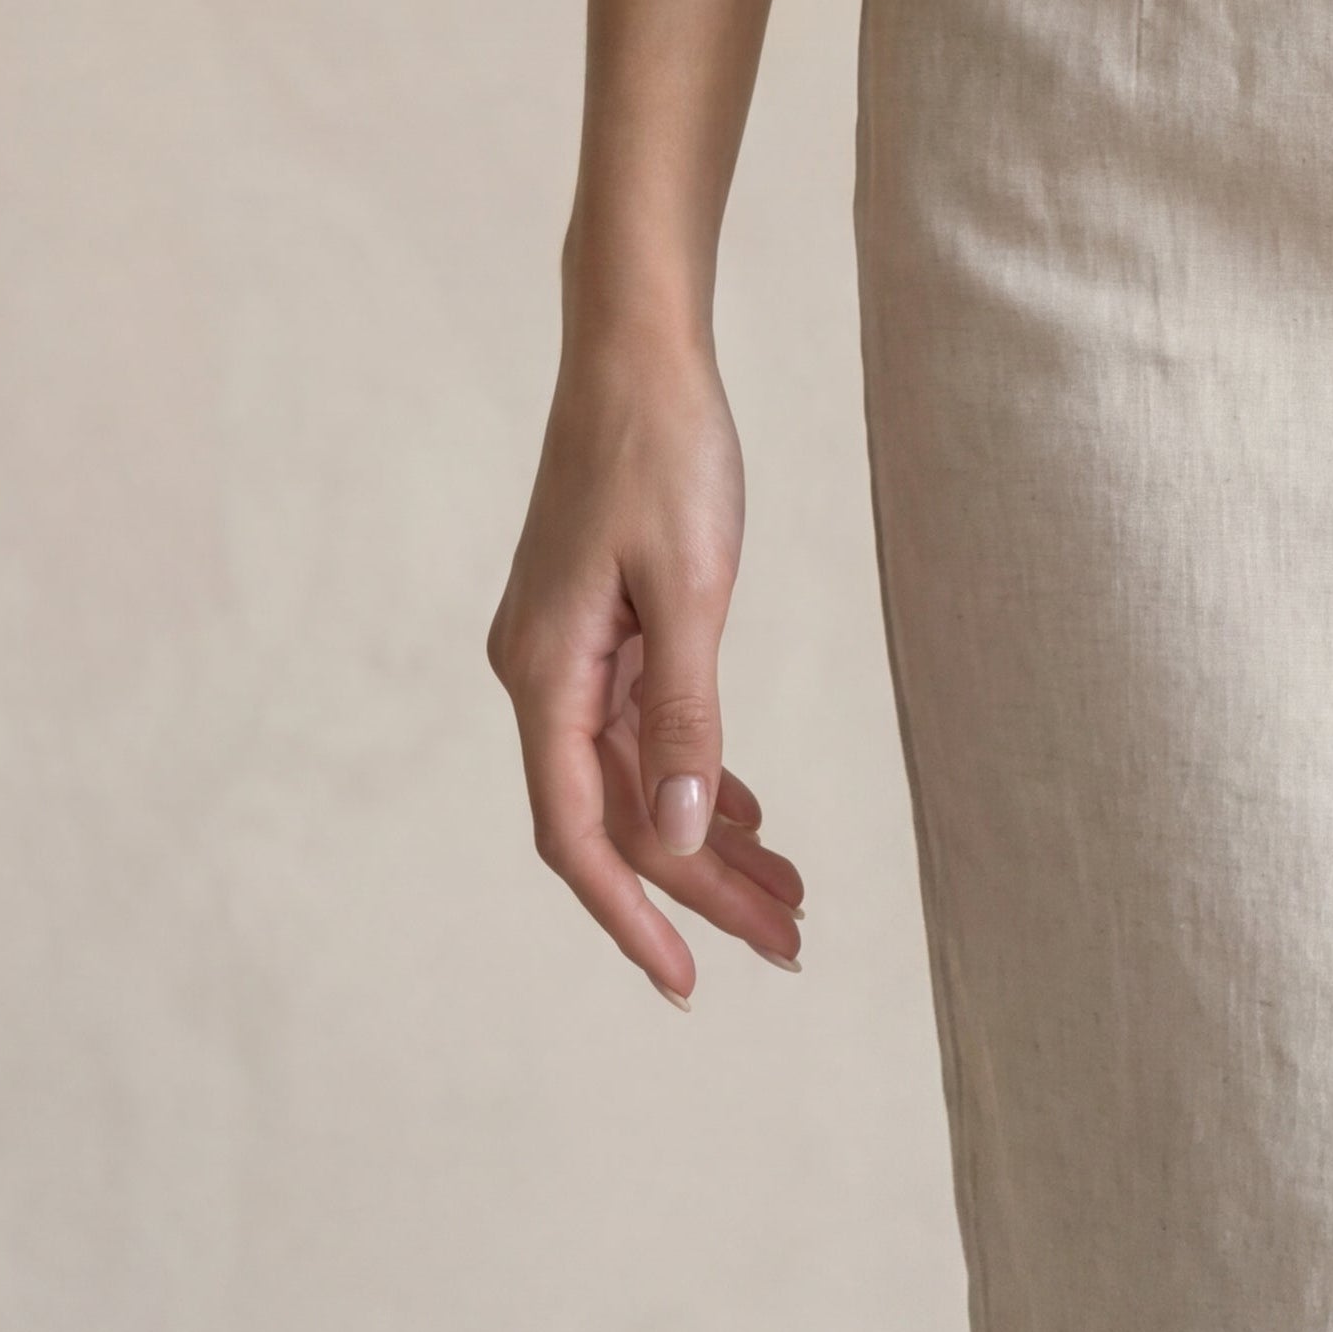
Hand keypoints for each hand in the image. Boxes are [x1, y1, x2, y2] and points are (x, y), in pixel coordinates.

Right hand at [486, 339, 804, 1001]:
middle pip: (620, 817)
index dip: (634, 916)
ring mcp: (567, 653)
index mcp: (545, 676)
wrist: (637, 349)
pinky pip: (644, 729)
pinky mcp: (597, 626)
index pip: (582, 836)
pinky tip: (751, 812)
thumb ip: (686, 714)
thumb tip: (684, 835)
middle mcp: (542, 676)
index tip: (690, 982)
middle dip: (702, 888)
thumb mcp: (689, 585)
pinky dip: (699, 772)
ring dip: (709, 837)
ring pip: (639, 777)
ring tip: (791, 893)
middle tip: (790, 941)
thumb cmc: (663, 451)